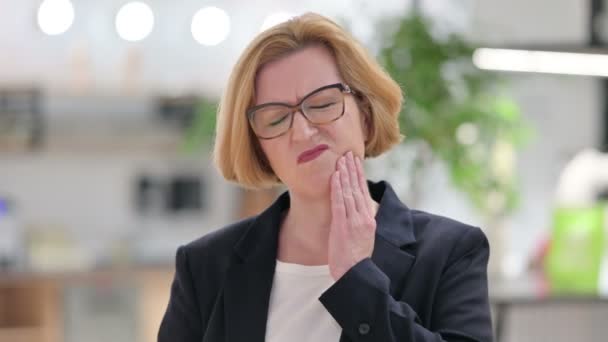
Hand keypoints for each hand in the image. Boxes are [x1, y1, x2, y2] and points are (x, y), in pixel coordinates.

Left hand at [328, 151, 376, 280]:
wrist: (354, 273)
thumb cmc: (356, 258)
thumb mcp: (364, 237)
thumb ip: (361, 222)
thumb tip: (358, 210)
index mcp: (369, 219)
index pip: (364, 192)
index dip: (359, 175)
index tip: (356, 162)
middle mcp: (363, 217)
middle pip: (357, 188)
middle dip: (352, 169)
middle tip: (348, 153)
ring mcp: (353, 221)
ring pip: (349, 192)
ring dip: (344, 174)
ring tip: (341, 160)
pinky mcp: (343, 226)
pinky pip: (339, 203)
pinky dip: (337, 189)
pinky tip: (335, 177)